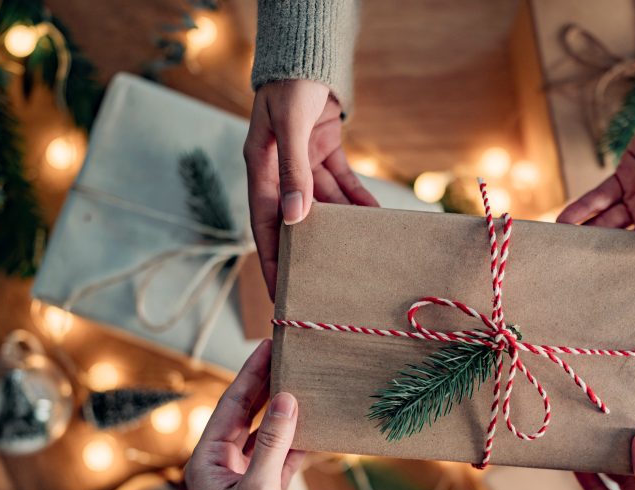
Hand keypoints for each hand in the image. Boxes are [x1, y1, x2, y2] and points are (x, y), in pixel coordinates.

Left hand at [184, 340, 303, 489]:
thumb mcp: (258, 489)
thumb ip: (273, 442)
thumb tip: (285, 398)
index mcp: (207, 458)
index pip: (231, 404)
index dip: (251, 373)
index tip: (269, 345)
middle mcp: (222, 462)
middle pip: (246, 413)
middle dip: (266, 384)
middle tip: (288, 353)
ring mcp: (244, 476)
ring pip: (266, 432)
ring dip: (284, 410)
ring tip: (304, 380)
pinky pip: (282, 456)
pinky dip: (298, 441)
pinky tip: (315, 424)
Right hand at [244, 79, 378, 298]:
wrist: (309, 52)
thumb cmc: (291, 84)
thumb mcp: (290, 126)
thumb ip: (292, 171)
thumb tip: (294, 217)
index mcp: (260, 169)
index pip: (264, 226)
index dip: (272, 260)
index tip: (281, 292)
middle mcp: (279, 172)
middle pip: (296, 222)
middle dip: (310, 252)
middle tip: (325, 284)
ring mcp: (303, 163)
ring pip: (324, 205)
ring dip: (342, 226)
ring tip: (359, 253)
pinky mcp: (325, 152)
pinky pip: (343, 184)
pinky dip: (357, 200)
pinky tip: (374, 218)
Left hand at [558, 81, 634, 270]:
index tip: (617, 295)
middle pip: (630, 245)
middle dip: (606, 258)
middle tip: (578, 275)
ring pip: (610, 223)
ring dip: (588, 233)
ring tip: (563, 249)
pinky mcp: (627, 177)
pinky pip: (601, 198)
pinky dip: (583, 208)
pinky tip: (564, 220)